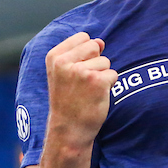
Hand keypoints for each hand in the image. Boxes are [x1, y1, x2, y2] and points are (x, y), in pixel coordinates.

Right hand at [45, 32, 117, 151]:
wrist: (69, 130)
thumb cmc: (68, 100)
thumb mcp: (64, 72)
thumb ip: (80, 52)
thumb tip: (101, 41)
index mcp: (54, 56)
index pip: (82, 37)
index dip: (85, 54)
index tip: (75, 73)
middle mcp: (65, 62)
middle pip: (95, 46)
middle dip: (95, 62)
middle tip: (82, 83)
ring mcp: (81, 71)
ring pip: (105, 61)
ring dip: (102, 76)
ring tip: (88, 91)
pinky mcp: (97, 81)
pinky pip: (113, 74)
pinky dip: (109, 86)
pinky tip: (96, 96)